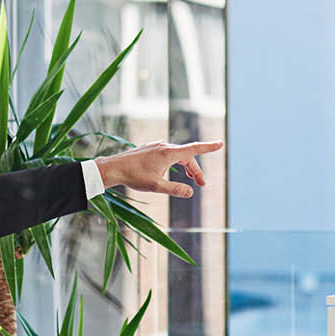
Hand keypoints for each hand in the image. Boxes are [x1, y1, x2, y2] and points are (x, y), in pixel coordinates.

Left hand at [95, 140, 223, 197]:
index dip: (208, 147)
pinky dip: (176, 162)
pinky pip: (169, 154)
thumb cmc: (134, 177)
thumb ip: (175, 189)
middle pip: (187, 156)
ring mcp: (157, 146)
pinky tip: (171, 171)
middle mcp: (164, 146)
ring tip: (190, 179)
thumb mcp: (156, 186)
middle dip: (196, 170)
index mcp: (168, 153)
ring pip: (178, 155)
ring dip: (186, 166)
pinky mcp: (151, 149)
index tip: (221, 143)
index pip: (194, 149)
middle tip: (201, 184)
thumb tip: (190, 192)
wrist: (113, 168)